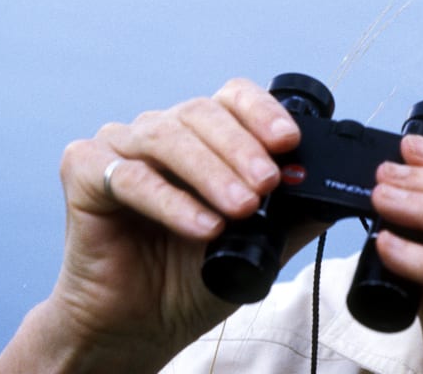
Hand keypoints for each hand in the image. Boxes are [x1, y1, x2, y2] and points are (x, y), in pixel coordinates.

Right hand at [0, 78, 323, 373]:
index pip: (235, 98)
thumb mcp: (260, 243)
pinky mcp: (85, 172)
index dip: (263, 112)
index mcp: (204, 134)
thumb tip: (337, 193)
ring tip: (242, 207)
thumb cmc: (193, 276)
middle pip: (203, 113)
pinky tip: (203, 226)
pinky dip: (172, 202)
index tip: (289, 142)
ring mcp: (121, 146)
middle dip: (242, 148)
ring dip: (211, 172)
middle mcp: (163, 130)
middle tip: (269, 184)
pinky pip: (131, 177)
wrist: (140, 324)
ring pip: (169, 139)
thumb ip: (294, 213)